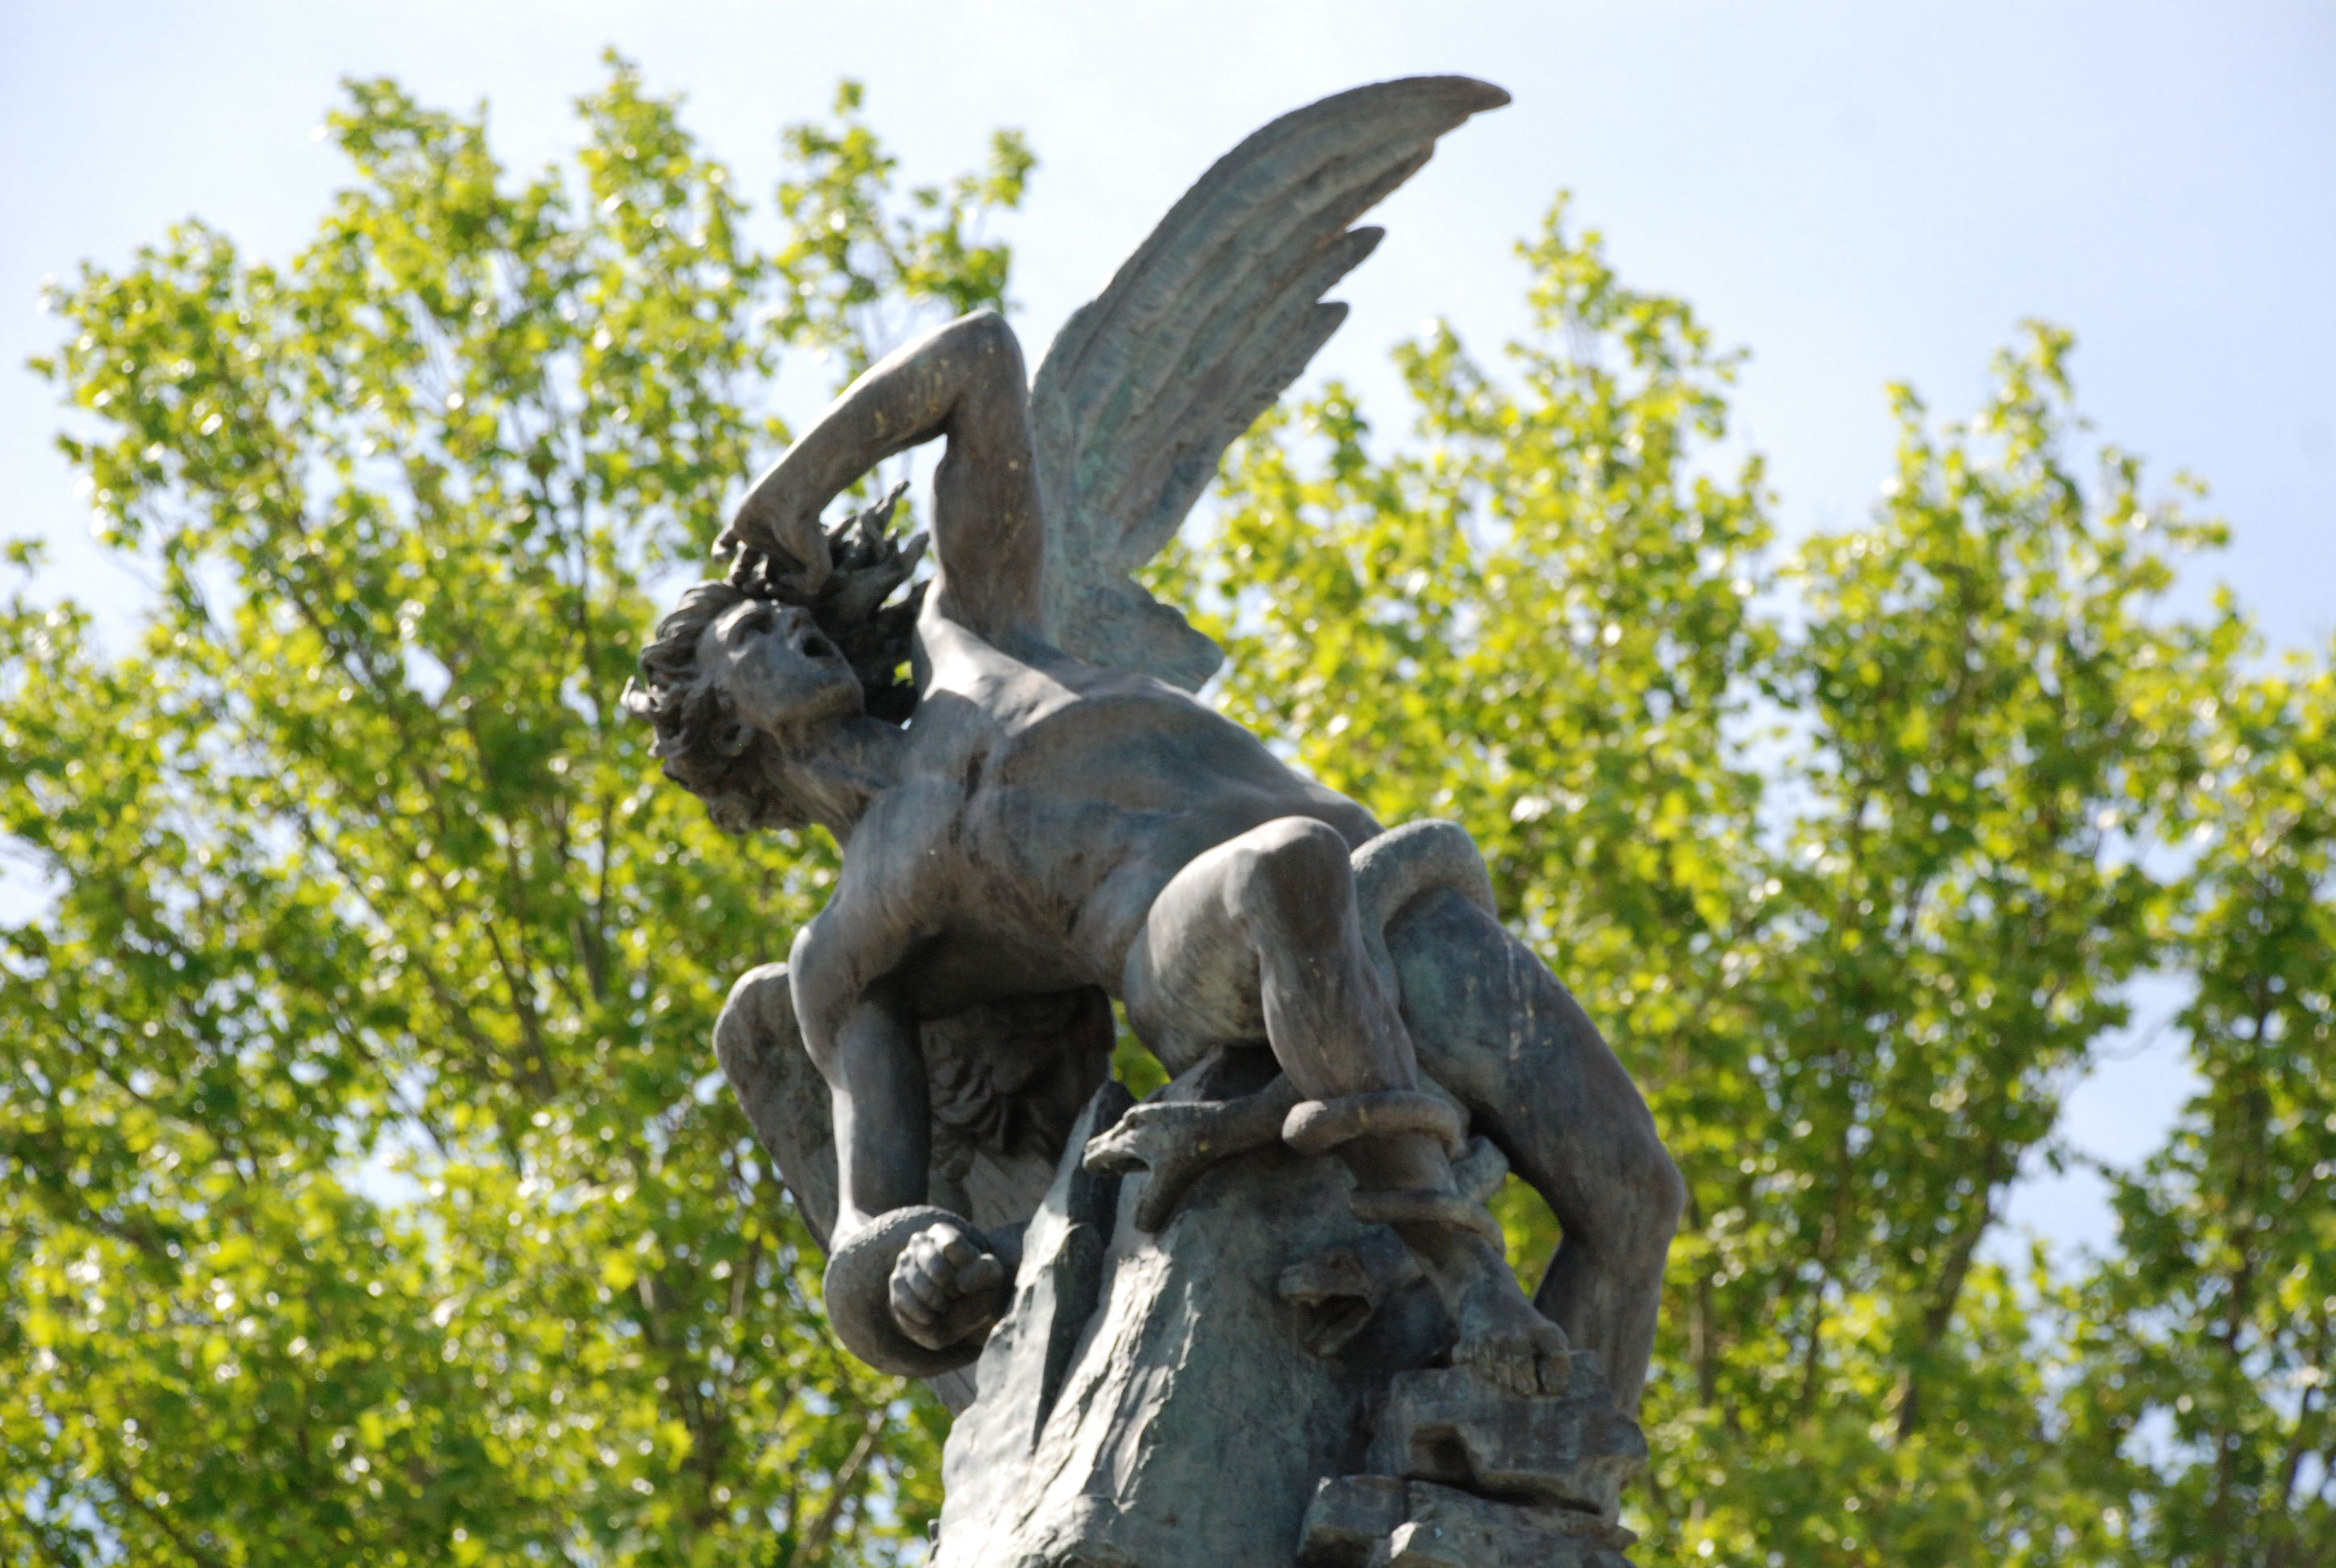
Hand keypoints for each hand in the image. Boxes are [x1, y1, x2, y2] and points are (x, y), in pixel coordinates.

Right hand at [888, 1218, 1009, 1351]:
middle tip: (956, 1295)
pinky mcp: (896, 1286)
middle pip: (933, 1263)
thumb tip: (960, 1282)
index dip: (964, 1267)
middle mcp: (919, 1242)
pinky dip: (921, 1313)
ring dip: (936, 1301)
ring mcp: (904, 1262)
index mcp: (944, 1233)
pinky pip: (903, 1299)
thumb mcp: (991, 1277)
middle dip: (949, 1286)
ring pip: (917, 1282)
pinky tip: (931, 1318)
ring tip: (945, 1306)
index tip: (969, 1278)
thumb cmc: (975, 1288)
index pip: (952, 1244)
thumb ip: (984, 1271)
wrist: (955, 1315)